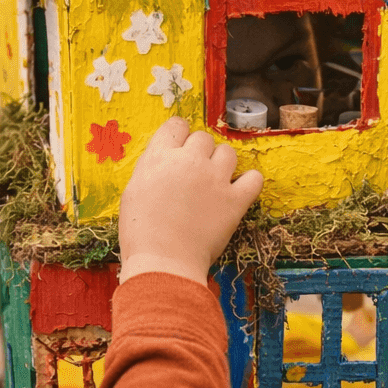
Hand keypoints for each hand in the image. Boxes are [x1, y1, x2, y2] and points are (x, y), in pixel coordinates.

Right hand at [118, 118, 262, 285]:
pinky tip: (239, 192)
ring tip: (215, 184)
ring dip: (223, 165)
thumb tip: (166, 164)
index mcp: (159, 157)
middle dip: (200, 153)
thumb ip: (153, 170)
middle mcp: (189, 161)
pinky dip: (249, 183)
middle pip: (203, 138)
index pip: (177, 125)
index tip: (180, 150)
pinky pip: (254, 179)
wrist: (163, 261)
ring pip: (228, 153)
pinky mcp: (235, 200)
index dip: (180, 137)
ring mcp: (214, 178)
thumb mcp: (133, 191)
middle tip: (194, 176)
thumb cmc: (141, 233)